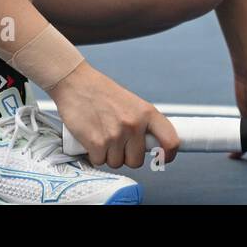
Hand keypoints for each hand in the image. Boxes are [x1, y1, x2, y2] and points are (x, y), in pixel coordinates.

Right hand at [50, 62, 178, 168]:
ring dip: (109, 155)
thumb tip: (151, 144)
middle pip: (137, 160)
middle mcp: (134, 125)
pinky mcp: (97, 143)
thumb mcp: (132, 102)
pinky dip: (94, 155)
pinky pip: (100, 162)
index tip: (162, 158)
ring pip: (117, 163)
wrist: (76, 83)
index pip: (170, 140)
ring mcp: (116, 135)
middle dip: (126, 156)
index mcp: (147, 113)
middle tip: (117, 142)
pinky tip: (92, 139)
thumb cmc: (102, 93)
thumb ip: (142, 122)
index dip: (169, 155)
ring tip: (102, 136)